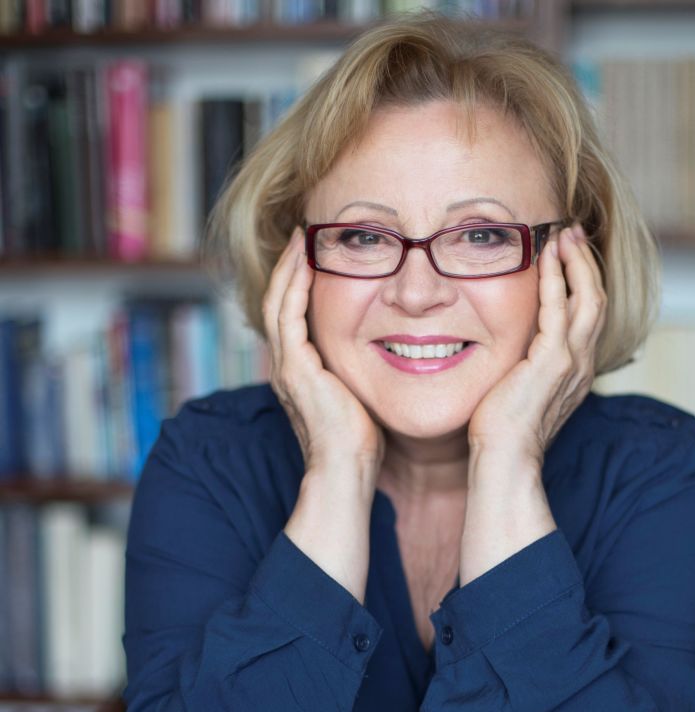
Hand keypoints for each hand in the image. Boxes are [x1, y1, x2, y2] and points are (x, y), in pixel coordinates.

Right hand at [263, 227, 384, 473]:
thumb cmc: (361, 443)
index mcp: (300, 373)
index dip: (299, 285)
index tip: (314, 256)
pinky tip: (306, 262)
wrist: (348, 469)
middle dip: (288, 268)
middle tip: (301, 235)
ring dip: (288, 268)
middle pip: (278, 303)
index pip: (292, 318)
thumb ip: (362, 374)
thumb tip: (392, 357)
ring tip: (300, 238)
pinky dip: (294, 286)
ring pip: (278, 303)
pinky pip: (288, 315)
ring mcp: (286, 367)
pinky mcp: (294, 368)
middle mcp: (286, 367)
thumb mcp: (360, 398)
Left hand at [467, 223, 606, 465]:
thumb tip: (507, 355)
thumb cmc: (502, 432)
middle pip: (596, 300)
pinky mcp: (553, 361)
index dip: (582, 283)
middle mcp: (581, 363)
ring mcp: (571, 362)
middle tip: (573, 233)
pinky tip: (545, 257)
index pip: (587, 317)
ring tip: (565, 234)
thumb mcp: (518, 392)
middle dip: (586, 263)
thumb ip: (522, 368)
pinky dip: (556, 278)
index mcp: (575, 371)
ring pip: (587, 298)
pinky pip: (559, 308)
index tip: (568, 256)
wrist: (504, 458)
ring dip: (576, 262)